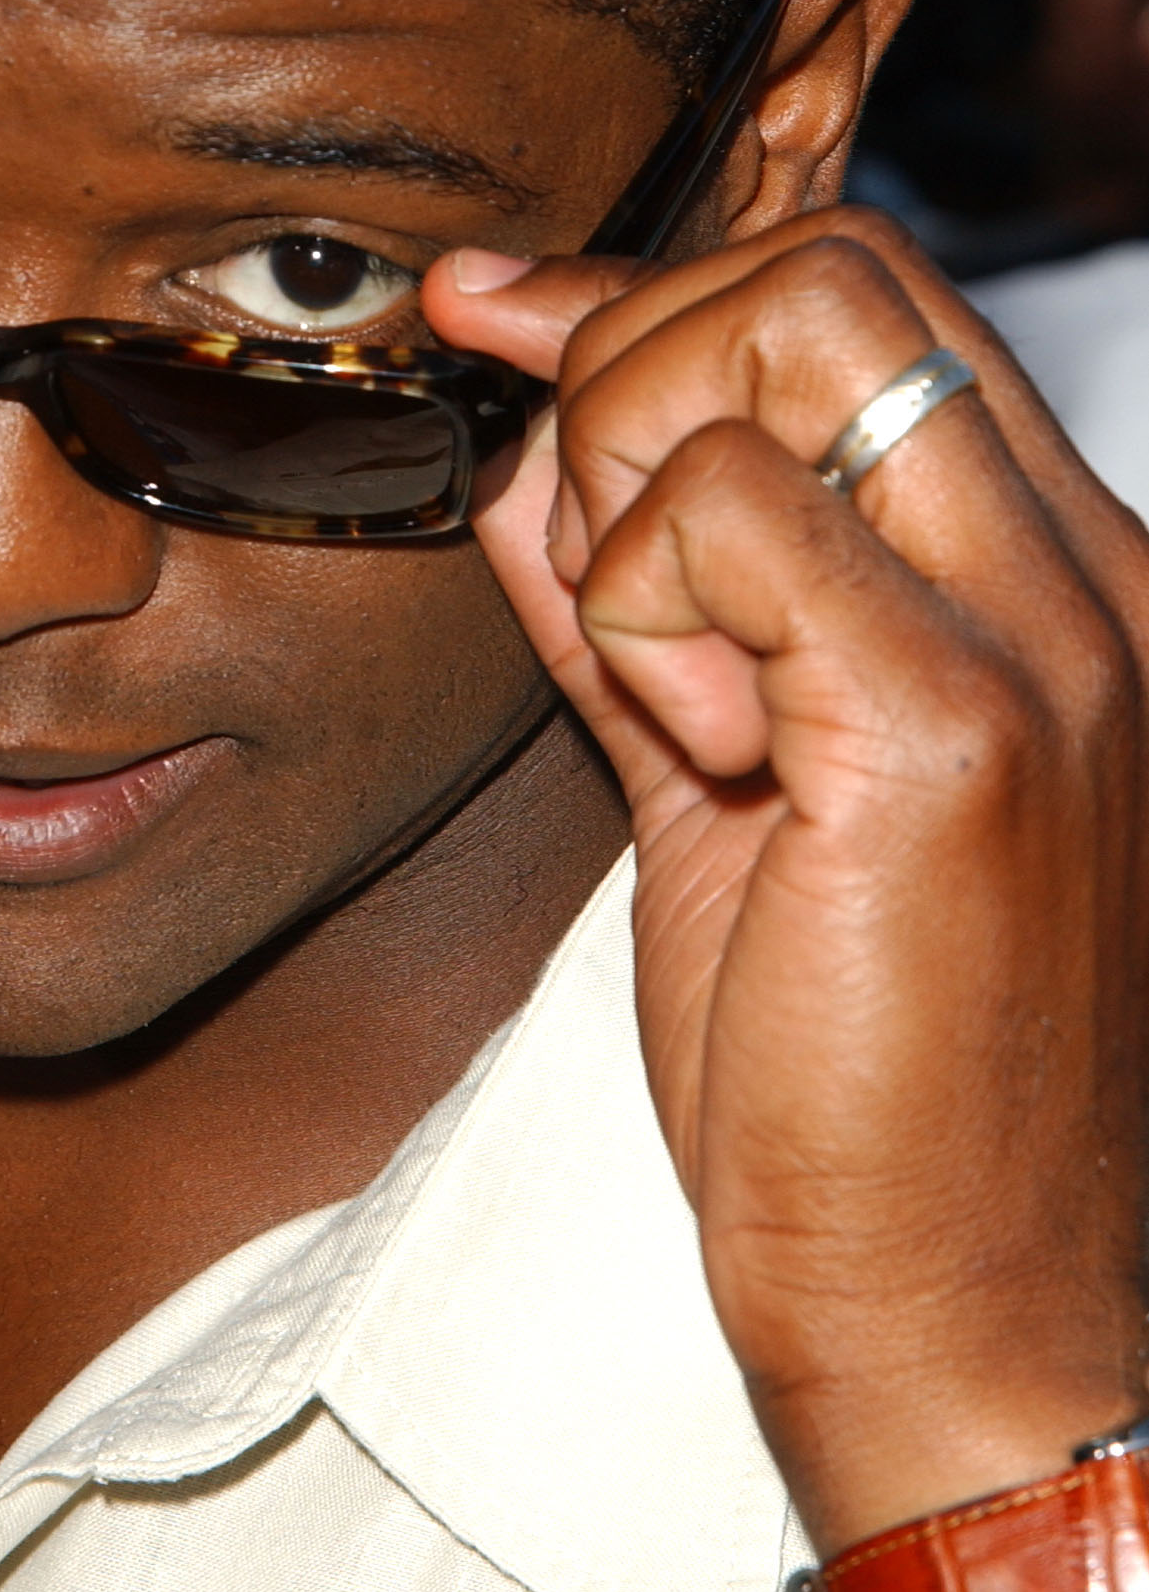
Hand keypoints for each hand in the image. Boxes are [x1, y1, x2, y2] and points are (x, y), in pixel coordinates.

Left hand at [424, 208, 1148, 1556]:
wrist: (960, 1321)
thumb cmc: (851, 1076)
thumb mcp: (730, 780)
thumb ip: (641, 591)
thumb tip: (527, 420)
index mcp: (1056, 582)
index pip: (863, 296)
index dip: (654, 293)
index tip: (507, 318)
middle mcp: (1084, 581)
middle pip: (826, 270)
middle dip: (636, 355)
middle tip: (592, 553)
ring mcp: (1043, 644)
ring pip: (778, 339)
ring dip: (634, 482)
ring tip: (665, 683)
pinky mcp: (954, 734)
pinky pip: (724, 510)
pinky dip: (634, 602)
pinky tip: (688, 751)